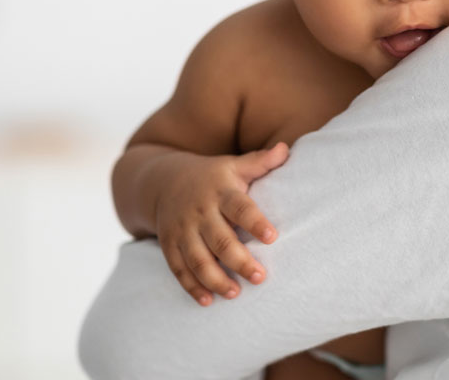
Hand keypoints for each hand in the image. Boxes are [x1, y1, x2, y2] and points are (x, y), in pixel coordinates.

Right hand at [156, 143, 288, 305]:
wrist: (163, 181)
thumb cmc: (211, 177)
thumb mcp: (233, 165)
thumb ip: (260, 161)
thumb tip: (285, 149)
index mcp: (220, 191)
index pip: (240, 207)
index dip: (255, 222)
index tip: (272, 237)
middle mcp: (200, 212)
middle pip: (220, 239)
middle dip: (240, 260)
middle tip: (260, 277)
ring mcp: (182, 230)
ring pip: (197, 259)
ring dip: (216, 278)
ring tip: (235, 293)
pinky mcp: (169, 245)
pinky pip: (178, 269)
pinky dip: (191, 286)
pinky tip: (207, 301)